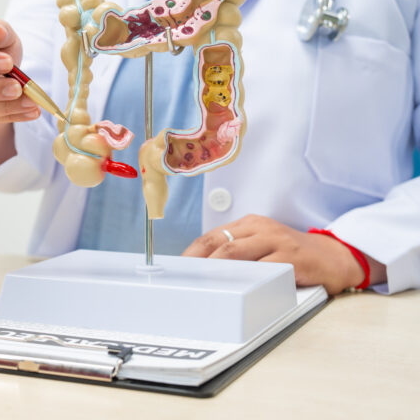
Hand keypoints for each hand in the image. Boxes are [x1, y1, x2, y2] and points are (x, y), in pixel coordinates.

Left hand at [182, 214, 365, 294]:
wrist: (335, 257)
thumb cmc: (293, 255)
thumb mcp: (263, 244)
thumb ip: (238, 251)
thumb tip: (204, 270)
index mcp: (249, 225)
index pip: (212, 236)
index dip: (192, 252)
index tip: (178, 268)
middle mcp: (260, 229)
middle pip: (219, 243)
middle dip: (197, 262)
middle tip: (184, 279)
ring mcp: (276, 242)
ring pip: (235, 253)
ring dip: (214, 270)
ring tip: (200, 284)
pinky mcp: (291, 258)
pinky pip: (262, 269)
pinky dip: (245, 279)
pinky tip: (233, 288)